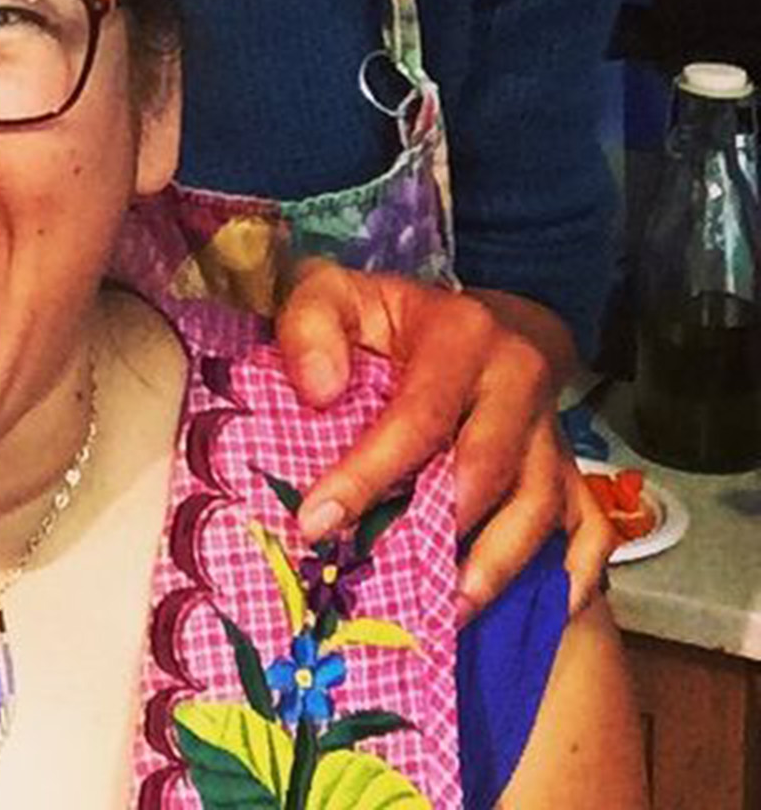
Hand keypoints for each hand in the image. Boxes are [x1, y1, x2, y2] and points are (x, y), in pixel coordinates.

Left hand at [274, 262, 615, 619]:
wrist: (477, 320)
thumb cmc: (390, 317)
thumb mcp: (336, 292)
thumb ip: (311, 324)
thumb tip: (319, 388)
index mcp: (462, 334)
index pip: (418, 417)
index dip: (367, 475)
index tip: (317, 523)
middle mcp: (519, 381)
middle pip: (487, 470)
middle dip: (435, 531)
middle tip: (385, 582)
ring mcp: (553, 429)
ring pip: (540, 507)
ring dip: (495, 566)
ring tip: (447, 611)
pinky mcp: (574, 468)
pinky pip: (592, 529)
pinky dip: (572, 575)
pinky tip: (534, 610)